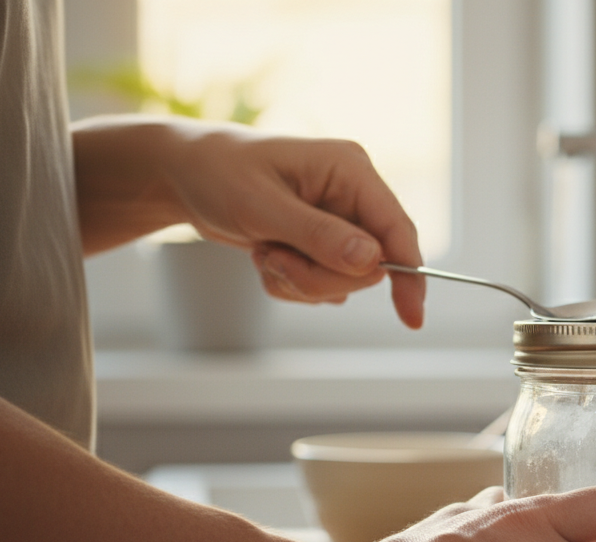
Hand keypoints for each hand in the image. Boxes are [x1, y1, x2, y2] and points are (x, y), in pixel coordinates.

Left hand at [164, 122, 424, 326]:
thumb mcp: (262, 207)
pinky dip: (292, 282)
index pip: (397, 228)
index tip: (412, 317)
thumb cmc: (218, 175)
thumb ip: (319, 236)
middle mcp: (353, 194)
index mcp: (350, 170)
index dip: (410, 275)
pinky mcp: (324, 241)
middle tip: (274, 261)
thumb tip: (372, 262)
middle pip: (370, 266)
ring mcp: (340, 220)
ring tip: (263, 253)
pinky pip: (324, 284)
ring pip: (345, 281)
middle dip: (320, 276)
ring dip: (301, 281)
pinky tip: (266, 257)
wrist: (183, 176)